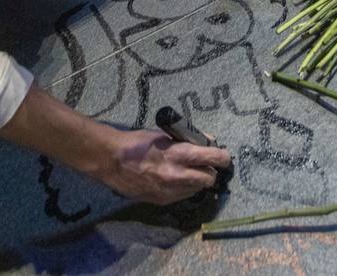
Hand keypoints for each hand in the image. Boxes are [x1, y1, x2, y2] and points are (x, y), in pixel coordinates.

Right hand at [99, 128, 231, 204]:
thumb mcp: (165, 135)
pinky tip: (174, 180)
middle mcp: (178, 176)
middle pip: (209, 178)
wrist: (112, 161)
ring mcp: (170, 191)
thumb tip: (208, 140)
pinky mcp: (161, 201)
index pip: (214, 158)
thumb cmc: (138, 142)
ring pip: (196, 189)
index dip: (223, 157)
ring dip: (196, 181)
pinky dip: (183, 188)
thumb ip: (188, 139)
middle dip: (210, 171)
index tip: (224, 156)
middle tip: (204, 164)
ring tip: (186, 171)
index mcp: (180, 155)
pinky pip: (182, 196)